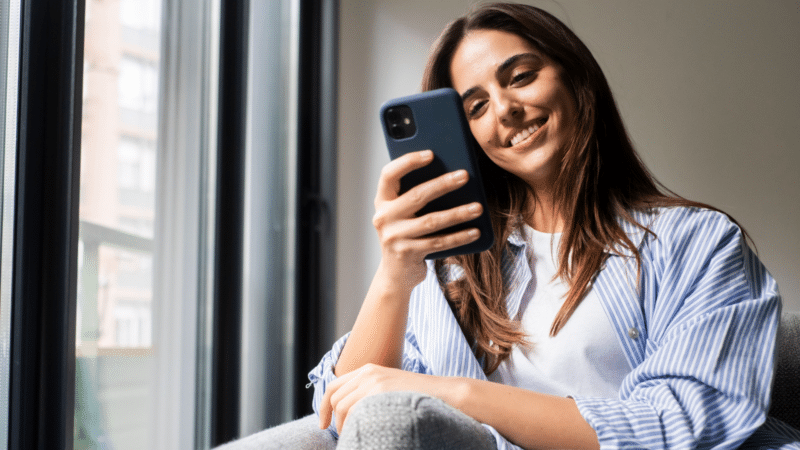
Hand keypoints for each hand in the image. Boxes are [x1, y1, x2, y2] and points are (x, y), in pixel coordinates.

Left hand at [318, 364, 440, 433]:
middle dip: (333, 419)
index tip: (324, 424)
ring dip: (344, 426)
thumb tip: (351, 413)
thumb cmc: (418, 396)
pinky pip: (356, 411)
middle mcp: (367, 373)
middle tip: (342, 435)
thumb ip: (369, 393)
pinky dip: (354, 426)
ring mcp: (373, 381)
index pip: (333, 386)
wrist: (444, 393)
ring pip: (342, 407)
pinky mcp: (380, 390)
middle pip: (335, 398)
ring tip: (355, 436)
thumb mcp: (389, 388)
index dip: (324, 406)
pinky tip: (363, 433)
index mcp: (367, 370)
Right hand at [373, 150, 482, 289]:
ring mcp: (394, 237)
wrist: (395, 274)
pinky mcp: (407, 254)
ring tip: (478, 207)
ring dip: (458, 213)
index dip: (408, 162)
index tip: (431, 154)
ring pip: (431, 221)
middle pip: (416, 196)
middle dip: (443, 184)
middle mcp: (383, 217)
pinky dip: (459, 237)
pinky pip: (438, 242)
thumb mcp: (404, 214)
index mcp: (382, 201)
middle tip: (465, 176)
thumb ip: (416, 196)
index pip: (389, 174)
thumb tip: (451, 175)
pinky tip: (475, 231)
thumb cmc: (406, 235)